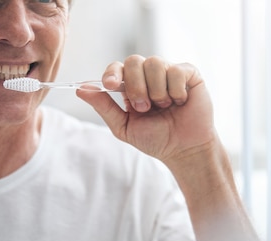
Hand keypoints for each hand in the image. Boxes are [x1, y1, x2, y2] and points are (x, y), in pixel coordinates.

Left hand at [76, 55, 218, 166]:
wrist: (183, 150)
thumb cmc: (155, 139)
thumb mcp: (123, 127)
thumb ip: (103, 107)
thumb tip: (81, 90)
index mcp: (131, 86)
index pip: (117, 67)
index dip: (112, 73)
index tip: (109, 85)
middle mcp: (148, 75)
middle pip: (134, 61)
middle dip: (136, 86)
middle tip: (144, 107)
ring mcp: (168, 72)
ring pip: (155, 63)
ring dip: (156, 91)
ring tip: (164, 107)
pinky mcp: (189, 74)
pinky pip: (176, 70)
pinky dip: (175, 90)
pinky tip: (180, 102)